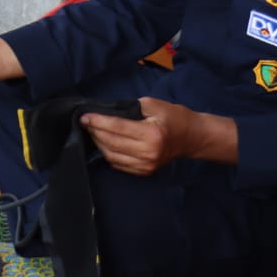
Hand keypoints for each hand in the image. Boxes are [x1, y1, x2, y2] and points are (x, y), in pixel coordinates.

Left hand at [82, 97, 232, 174]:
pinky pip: (118, 164)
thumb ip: (129, 108)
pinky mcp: (145, 172)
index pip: (117, 128)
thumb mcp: (153, 105)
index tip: (84, 116)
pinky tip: (104, 143)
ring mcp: (146, 165)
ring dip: (99, 143)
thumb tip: (107, 112)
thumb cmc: (174, 117)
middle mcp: (148, 153)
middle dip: (95, 131)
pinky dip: (108, 153)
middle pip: (111, 143)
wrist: (192, 137)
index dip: (98, 121)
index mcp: (151, 134)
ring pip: (112, 156)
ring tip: (93, 131)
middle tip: (86, 122)